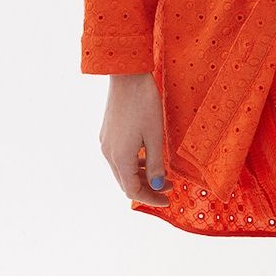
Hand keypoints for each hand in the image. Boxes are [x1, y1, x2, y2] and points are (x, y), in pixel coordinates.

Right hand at [99, 72, 172, 206]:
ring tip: (163, 173)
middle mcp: (108, 153)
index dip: (151, 198)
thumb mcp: (155, 135)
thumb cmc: (143, 103)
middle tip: (169, 188)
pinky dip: (135, 163)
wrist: (126, 75)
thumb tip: (158, 185)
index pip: (133, 191)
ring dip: (142, 175)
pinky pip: (120, 157)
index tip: (168, 200)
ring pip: (123, 170)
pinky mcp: (108, 132)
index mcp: (119, 158)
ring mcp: (106, 142)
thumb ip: (156, 163)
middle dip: (148, 188)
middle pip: (126, 182)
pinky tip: (149, 157)